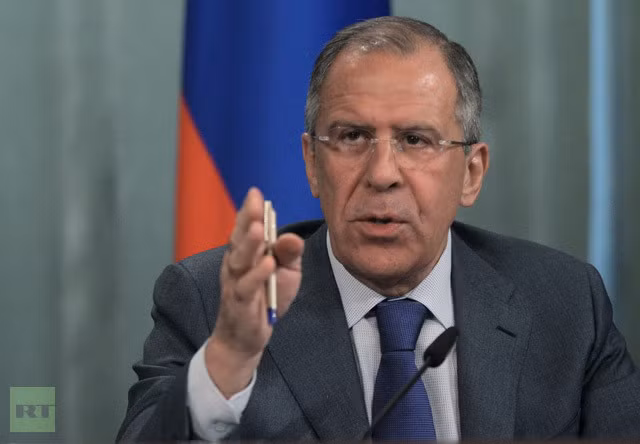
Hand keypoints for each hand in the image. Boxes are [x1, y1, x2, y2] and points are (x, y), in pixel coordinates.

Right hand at [205, 187, 303, 396]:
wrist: (246, 338)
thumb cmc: (266, 298)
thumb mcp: (286, 273)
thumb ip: (289, 254)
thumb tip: (291, 236)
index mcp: (245, 253)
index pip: (245, 228)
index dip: (249, 210)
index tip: (255, 192)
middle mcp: (235, 264)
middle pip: (240, 238)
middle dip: (248, 219)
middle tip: (256, 202)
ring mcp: (235, 283)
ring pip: (240, 260)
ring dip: (250, 244)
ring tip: (261, 228)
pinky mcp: (240, 303)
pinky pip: (247, 287)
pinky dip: (257, 275)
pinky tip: (268, 263)